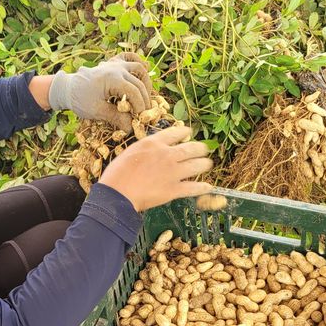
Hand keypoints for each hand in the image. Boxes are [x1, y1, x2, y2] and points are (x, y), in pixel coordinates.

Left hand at [48, 52, 153, 131]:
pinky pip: (129, 57)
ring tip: (146, 96)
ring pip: (139, 68)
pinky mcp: (112, 63)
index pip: (134, 92)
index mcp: (112, 79)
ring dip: (145, 82)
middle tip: (145, 113)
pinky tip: (144, 70)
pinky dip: (138, 63)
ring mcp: (115, 64)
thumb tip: (131, 128)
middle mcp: (116, 68)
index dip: (140, 106)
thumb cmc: (80, 100)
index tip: (141, 119)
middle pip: (139, 82)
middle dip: (145, 99)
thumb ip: (116, 117)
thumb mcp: (97, 111)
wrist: (68, 88)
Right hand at [99, 125, 215, 211]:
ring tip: (208, 164)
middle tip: (204, 149)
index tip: (188, 132)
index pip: (175, 133)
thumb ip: (146, 150)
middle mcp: (167, 155)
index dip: (184, 132)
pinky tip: (208, 187)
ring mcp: (173, 172)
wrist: (118, 194)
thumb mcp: (130, 152)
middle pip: (190, 148)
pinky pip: (193, 188)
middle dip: (200, 148)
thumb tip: (152, 151)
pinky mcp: (174, 190)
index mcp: (154, 143)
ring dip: (204, 164)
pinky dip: (202, 187)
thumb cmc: (117, 174)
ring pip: (196, 165)